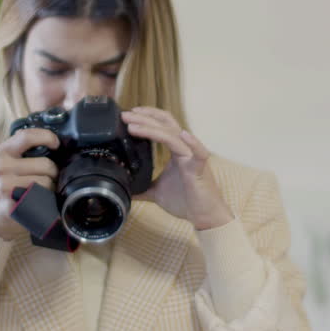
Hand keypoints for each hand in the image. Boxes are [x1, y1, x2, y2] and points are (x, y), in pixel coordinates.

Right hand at [0, 128, 60, 239]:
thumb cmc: (5, 186)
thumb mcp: (8, 163)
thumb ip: (24, 150)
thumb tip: (54, 143)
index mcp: (3, 152)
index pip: (27, 136)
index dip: (47, 136)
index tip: (56, 144)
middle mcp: (2, 167)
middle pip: (46, 164)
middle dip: (54, 173)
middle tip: (48, 179)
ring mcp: (5, 187)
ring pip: (47, 182)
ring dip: (51, 189)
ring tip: (42, 192)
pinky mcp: (11, 205)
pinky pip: (41, 200)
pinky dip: (45, 202)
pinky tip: (38, 203)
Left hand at [121, 107, 233, 230]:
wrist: (204, 216)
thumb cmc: (186, 201)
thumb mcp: (156, 192)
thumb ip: (142, 188)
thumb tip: (124, 190)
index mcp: (176, 151)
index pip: (162, 125)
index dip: (147, 116)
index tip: (129, 114)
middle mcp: (184, 149)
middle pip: (165, 125)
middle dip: (144, 118)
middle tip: (125, 115)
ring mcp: (192, 157)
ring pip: (173, 135)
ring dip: (152, 128)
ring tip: (133, 126)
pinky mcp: (199, 169)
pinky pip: (198, 152)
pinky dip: (193, 142)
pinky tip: (183, 134)